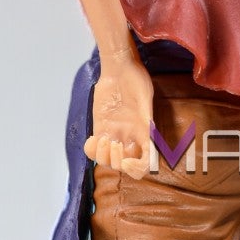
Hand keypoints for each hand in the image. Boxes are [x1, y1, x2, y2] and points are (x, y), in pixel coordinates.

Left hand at [85, 52, 155, 178]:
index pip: (145, 165)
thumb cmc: (136, 79)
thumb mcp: (145, 98)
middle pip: (124, 167)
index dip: (137, 170)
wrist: (120, 69)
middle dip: (116, 161)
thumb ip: (146, 118)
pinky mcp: (101, 129)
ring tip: (103, 139)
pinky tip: (92, 139)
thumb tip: (148, 135)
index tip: (127, 162)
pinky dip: (91, 150)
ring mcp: (115, 135)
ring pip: (107, 161)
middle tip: (113, 142)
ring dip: (103, 156)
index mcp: (145, 134)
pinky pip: (94, 150)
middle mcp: (131, 138)